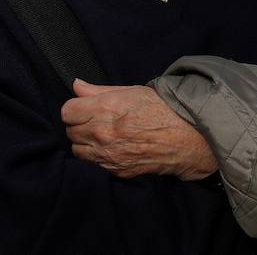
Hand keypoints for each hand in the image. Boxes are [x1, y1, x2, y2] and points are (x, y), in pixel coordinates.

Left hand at [62, 80, 217, 179]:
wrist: (189, 137)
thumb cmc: (165, 109)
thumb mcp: (135, 91)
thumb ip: (101, 90)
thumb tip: (77, 86)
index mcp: (105, 108)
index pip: (67, 111)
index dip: (77, 108)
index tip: (86, 108)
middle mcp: (102, 132)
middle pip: (71, 130)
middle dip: (82, 124)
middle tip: (100, 120)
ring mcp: (107, 154)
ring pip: (78, 149)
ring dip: (87, 142)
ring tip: (106, 135)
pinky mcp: (115, 169)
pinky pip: (95, 163)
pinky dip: (101, 156)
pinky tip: (117, 147)